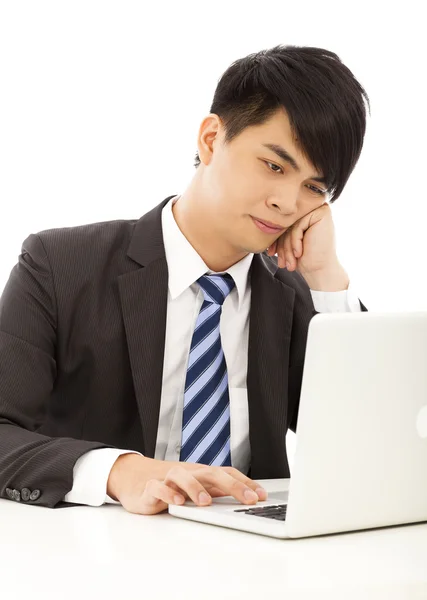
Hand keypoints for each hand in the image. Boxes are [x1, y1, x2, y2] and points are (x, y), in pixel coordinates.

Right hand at [107, 454, 267, 514]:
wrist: (137, 480)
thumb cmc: (173, 486)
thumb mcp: (198, 489)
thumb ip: (218, 493)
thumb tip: (246, 499)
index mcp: (202, 474)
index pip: (227, 473)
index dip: (245, 483)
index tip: (262, 495)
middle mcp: (189, 473)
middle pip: (211, 473)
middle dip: (233, 486)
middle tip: (249, 499)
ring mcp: (169, 479)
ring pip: (183, 476)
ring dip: (196, 488)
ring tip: (207, 503)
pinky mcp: (150, 488)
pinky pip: (158, 487)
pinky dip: (167, 492)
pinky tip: (176, 502)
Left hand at [267, 202, 338, 273]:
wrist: (321, 270)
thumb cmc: (306, 258)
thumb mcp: (288, 242)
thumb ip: (280, 230)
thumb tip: (262, 223)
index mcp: (304, 215)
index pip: (284, 224)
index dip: (276, 240)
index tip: (271, 253)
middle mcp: (312, 209)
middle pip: (287, 224)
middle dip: (282, 246)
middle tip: (282, 263)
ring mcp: (318, 209)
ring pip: (291, 226)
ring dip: (287, 248)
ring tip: (290, 263)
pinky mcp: (321, 213)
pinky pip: (297, 226)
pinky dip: (295, 242)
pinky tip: (299, 253)